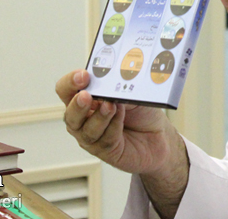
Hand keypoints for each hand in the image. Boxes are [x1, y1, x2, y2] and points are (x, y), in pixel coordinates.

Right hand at [56, 70, 186, 180]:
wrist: (160, 134)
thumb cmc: (142, 111)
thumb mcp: (131, 93)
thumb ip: (116, 89)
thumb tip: (107, 87)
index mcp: (86, 98)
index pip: (67, 90)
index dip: (70, 83)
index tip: (83, 76)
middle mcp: (84, 118)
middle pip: (69, 113)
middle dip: (77, 104)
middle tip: (86, 96)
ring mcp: (92, 136)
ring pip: (85, 130)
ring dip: (99, 116)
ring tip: (111, 106)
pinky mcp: (105, 151)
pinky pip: (104, 140)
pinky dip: (113, 127)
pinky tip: (122, 120)